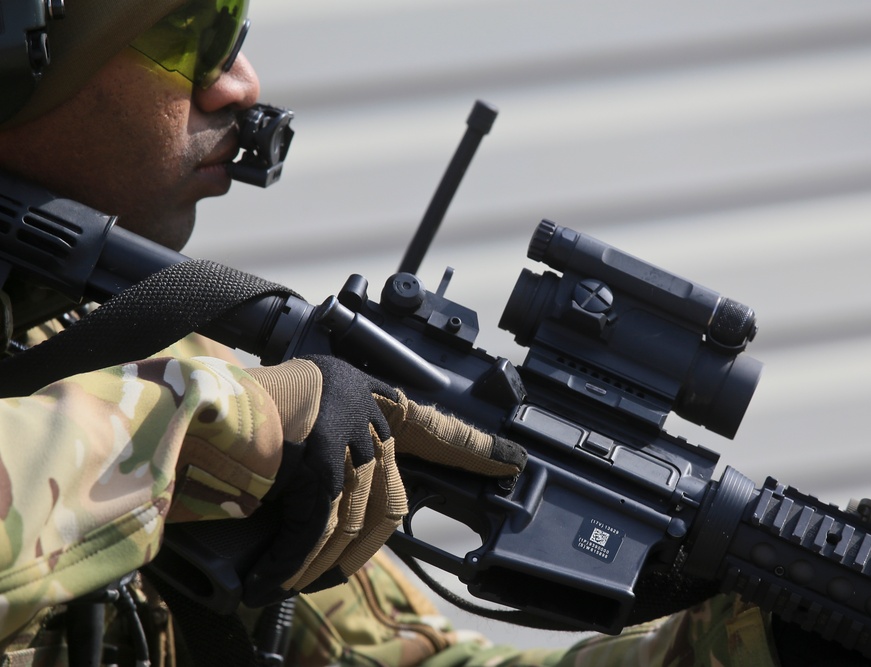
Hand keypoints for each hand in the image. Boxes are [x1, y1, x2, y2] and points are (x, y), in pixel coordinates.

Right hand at [242, 355, 524, 606]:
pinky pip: (319, 525)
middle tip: (322, 574)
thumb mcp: (293, 441)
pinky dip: (292, 561)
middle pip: (389, 493)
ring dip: (316, 562)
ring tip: (285, 583)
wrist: (176, 413)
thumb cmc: (225, 433)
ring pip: (353, 516)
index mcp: (359, 397)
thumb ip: (330, 464)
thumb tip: (347, 529)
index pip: (432, 425)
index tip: (511, 462)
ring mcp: (341, 426)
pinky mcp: (319, 453)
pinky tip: (270, 583)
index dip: (470, 447)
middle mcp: (358, 405)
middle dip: (359, 547)